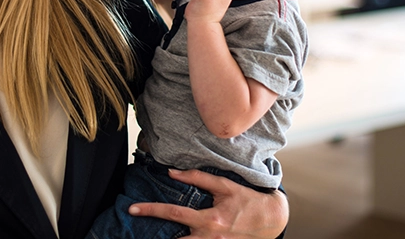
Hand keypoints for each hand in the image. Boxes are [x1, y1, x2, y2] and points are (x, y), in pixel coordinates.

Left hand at [129, 168, 287, 237]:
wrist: (271, 220)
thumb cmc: (247, 200)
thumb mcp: (224, 185)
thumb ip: (198, 178)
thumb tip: (172, 172)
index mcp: (210, 219)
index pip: (174, 214)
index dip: (151, 210)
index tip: (132, 209)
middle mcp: (210, 237)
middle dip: (156, 238)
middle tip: (135, 230)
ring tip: (154, 234)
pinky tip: (178, 234)